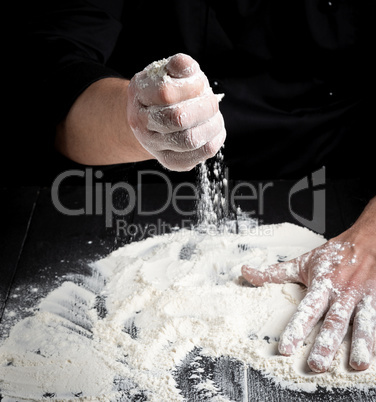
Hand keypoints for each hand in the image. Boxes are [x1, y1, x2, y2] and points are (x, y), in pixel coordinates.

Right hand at [127, 53, 225, 170]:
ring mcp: (153, 145)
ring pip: (189, 140)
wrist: (148, 120)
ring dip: (211, 126)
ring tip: (216, 117)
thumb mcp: (167, 72)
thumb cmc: (164, 92)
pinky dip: (213, 141)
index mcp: (139, 94)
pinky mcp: (170, 161)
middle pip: (178, 119)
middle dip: (205, 107)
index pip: (166, 93)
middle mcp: (141, 123)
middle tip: (212, 102)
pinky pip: (196, 156)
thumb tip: (187, 67)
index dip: (192, 87)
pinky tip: (214, 131)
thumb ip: (179, 66)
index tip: (201, 83)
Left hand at [241, 197, 375, 372]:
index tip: (286, 348)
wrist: (368, 239)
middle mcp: (343, 293)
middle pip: (334, 321)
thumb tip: (246, 273)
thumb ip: (275, 273)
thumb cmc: (334, 254)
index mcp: (322, 285)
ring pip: (362, 322)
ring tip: (357, 363)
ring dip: (360, 343)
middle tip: (317, 364)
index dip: (296, 329)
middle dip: (326, 344)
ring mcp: (364, 297)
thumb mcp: (303, 262)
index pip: (306, 310)